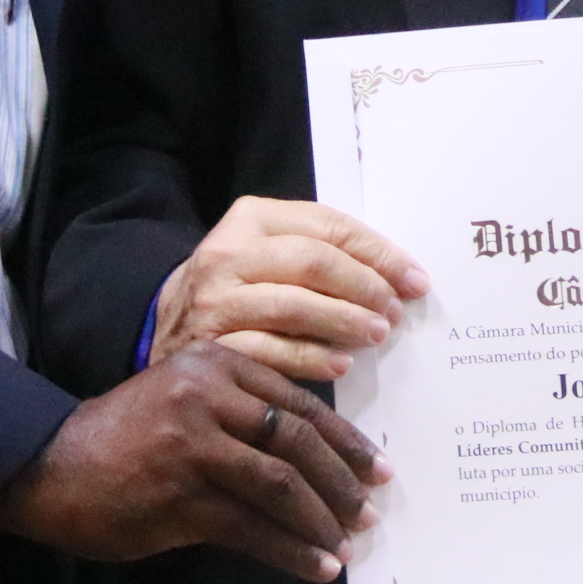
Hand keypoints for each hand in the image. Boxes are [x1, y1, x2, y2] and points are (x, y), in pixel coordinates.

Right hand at [0, 342, 385, 580]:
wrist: (53, 466)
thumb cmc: (129, 435)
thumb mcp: (187, 395)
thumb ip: (243, 408)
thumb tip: (318, 451)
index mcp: (217, 363)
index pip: (299, 404)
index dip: (345, 441)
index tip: (376, 468)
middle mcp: (207, 396)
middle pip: (296, 441)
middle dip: (342, 481)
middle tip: (370, 509)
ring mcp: (193, 446)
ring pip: (280, 485)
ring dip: (321, 521)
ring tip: (346, 544)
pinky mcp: (179, 497)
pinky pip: (252, 528)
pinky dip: (291, 551)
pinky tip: (316, 568)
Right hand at [151, 195, 430, 382]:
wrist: (167, 322)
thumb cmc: (241, 286)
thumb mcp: (272, 252)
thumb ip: (323, 254)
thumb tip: (399, 277)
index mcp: (251, 218)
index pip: (329, 227)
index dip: (379, 253)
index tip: (415, 279)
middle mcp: (229, 253)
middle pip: (314, 262)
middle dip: (364, 287)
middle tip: (395, 312)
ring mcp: (215, 300)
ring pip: (293, 305)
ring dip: (344, 321)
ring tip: (376, 334)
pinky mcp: (209, 344)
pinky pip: (269, 351)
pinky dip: (310, 358)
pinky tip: (340, 365)